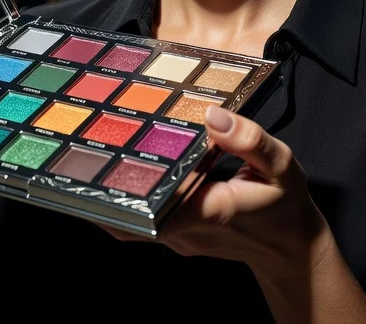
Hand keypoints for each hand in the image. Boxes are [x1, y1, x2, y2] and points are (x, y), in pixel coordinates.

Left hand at [104, 106, 327, 272]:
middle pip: (132, 218)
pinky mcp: (176, 238)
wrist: (291, 250)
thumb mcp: (282, 166)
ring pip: (133, 225)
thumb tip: (212, 115)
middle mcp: (186, 232)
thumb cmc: (286, 205)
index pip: (155, 210)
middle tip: (74, 161)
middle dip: (100, 195)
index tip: (95, 175)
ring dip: (108, 199)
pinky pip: (143, 223)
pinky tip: (114, 176)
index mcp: (210, 212)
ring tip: (84, 163)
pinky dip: (125, 203)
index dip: (121, 197)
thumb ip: (250, 140)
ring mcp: (179, 240)